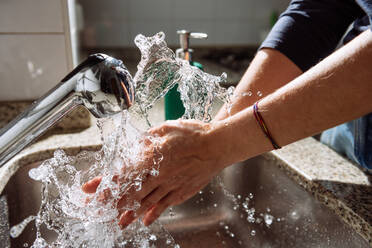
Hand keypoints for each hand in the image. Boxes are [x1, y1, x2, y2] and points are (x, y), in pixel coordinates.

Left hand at [83, 119, 229, 227]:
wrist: (218, 145)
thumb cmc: (193, 133)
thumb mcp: (166, 128)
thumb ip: (148, 138)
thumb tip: (135, 146)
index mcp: (152, 157)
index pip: (123, 174)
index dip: (105, 183)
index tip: (91, 190)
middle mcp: (159, 174)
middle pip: (130, 192)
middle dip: (112, 202)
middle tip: (98, 211)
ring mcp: (171, 185)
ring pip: (146, 202)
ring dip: (129, 213)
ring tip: (117, 222)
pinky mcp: (183, 191)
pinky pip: (165, 205)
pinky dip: (153, 214)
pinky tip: (145, 221)